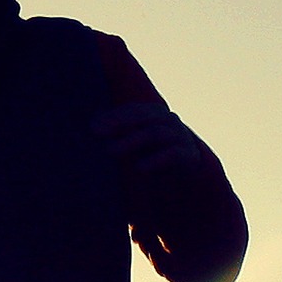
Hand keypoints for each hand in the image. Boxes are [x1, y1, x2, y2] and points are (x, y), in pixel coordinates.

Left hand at [93, 100, 211, 180]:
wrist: (188, 170)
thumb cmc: (155, 152)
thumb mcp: (135, 141)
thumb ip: (118, 132)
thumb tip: (93, 126)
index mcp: (154, 114)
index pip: (132, 111)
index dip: (113, 116)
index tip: (92, 127)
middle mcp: (168, 121)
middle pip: (143, 117)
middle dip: (119, 123)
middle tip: (96, 133)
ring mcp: (180, 136)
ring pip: (155, 133)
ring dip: (131, 141)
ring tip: (110, 151)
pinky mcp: (189, 155)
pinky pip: (173, 154)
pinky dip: (156, 160)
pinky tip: (139, 169)